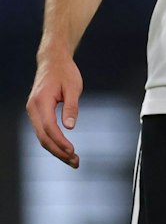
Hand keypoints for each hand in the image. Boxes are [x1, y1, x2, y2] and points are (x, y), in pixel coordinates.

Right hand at [26, 53, 82, 167]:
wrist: (53, 61)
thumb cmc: (65, 73)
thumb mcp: (73, 87)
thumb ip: (71, 107)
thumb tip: (70, 126)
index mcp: (40, 102)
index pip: (49, 128)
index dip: (60, 141)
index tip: (73, 151)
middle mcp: (33, 109)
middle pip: (43, 137)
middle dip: (58, 151)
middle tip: (75, 162)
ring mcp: (33, 111)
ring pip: (42, 136)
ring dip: (56, 150)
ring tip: (73, 160)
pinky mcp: (37, 113)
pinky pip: (43, 131)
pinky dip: (53, 142)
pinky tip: (65, 150)